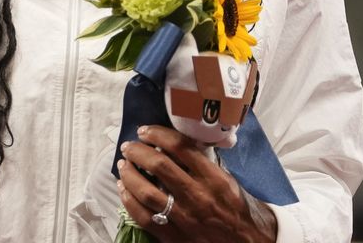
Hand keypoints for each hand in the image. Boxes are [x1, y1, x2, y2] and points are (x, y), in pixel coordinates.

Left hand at [117, 125, 276, 242]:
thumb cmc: (238, 210)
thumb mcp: (228, 180)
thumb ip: (205, 164)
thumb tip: (176, 147)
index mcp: (213, 178)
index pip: (180, 147)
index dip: (158, 135)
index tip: (145, 131)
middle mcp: (197, 196)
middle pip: (158, 165)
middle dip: (138, 152)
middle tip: (129, 147)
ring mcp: (184, 218)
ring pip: (146, 191)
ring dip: (130, 175)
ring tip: (124, 165)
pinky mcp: (175, 237)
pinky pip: (144, 217)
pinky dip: (130, 201)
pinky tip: (125, 191)